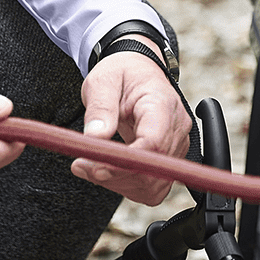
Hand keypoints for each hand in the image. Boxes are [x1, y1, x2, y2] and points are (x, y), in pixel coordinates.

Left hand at [72, 51, 192, 204]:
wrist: (138, 72)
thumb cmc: (123, 74)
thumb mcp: (103, 80)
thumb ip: (100, 108)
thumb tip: (95, 137)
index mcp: (162, 104)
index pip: (153, 143)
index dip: (126, 162)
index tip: (96, 167)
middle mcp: (177, 128)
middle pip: (154, 169)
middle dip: (115, 176)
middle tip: (81, 165)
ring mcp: (177, 146)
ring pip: (153, 185)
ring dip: (118, 183)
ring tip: (90, 166)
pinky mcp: (170, 159)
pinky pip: (153, 187)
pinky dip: (128, 186)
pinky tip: (108, 172)